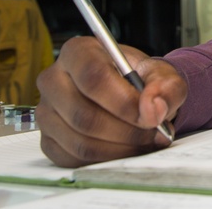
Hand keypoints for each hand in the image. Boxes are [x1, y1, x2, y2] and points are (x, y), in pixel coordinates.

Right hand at [35, 36, 187, 166]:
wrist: (130, 93)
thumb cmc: (141, 78)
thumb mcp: (162, 74)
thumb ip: (165, 87)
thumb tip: (153, 109)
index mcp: (78, 52)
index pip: (93, 79)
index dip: (124, 103)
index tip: (152, 117)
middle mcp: (53, 80)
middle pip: (84, 116)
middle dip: (127, 131)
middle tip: (156, 133)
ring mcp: (46, 113)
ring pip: (81, 142)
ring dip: (121, 148)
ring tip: (148, 141)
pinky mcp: (48, 141)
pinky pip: (76, 159)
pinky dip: (108, 159)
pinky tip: (128, 148)